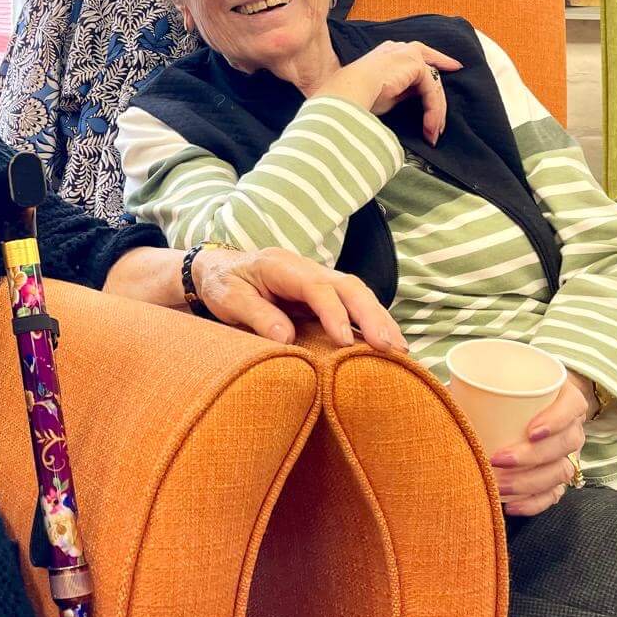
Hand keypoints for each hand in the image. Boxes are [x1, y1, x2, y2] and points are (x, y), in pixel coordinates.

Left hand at [192, 245, 407, 354]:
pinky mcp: (321, 294)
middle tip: (391, 348)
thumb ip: (256, 316)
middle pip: (348, 286)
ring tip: (400, 350)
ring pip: (357, 293)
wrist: (216, 270)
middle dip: (372, 315)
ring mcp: (316, 279)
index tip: (344, 341)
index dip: (333, 312)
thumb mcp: (228, 299)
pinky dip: (370, 322)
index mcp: (280, 265)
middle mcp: (305, 268)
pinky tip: (386, 343)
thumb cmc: (222, 284)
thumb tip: (286, 339)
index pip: (316, 286)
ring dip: (379, 319)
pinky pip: (351, 304)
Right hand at [315, 40, 463, 144]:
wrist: (348, 91)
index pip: (418, 56)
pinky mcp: (415, 65)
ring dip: (435, 112)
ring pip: (432, 84)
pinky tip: (430, 128)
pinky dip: (432, 112)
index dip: (437, 61)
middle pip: (430, 66)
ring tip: (432, 133)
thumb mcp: (383, 94)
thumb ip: (401, 91)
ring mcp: (408, 54)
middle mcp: (399, 49)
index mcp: (388, 53)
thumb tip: (414, 101)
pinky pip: (431, 91)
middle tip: (444, 114)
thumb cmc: (357, 96)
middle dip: (440, 90)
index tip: (452, 66)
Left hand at [490, 376, 590, 516]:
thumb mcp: (496, 380)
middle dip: (533, 456)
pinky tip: (512, 505)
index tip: (531, 431)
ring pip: (560, 472)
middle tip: (498, 458)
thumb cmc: (505, 390)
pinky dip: (534, 503)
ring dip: (529, 482)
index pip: (572, 406)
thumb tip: (439, 391)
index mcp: (564, 397)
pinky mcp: (558, 478)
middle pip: (565, 444)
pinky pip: (553, 495)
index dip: (556, 420)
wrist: (521, 406)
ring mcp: (567, 455)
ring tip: (499, 485)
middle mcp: (571, 427)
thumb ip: (477, 383)